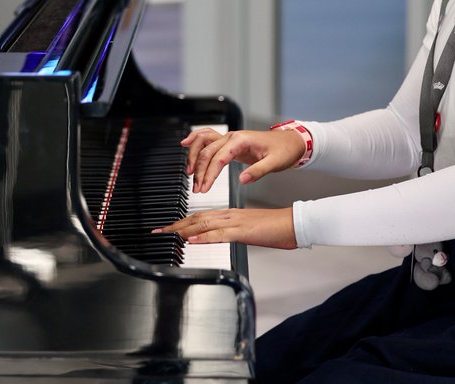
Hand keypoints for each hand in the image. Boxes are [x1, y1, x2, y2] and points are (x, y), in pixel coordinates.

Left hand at [153, 207, 297, 249]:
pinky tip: (192, 240)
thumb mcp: (250, 230)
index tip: (170, 228)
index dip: (183, 222)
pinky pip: (219, 234)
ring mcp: (235, 222)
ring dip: (183, 230)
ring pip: (204, 224)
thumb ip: (234, 232)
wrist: (293, 223)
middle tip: (160, 231)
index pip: (201, 216)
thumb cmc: (276, 228)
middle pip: (197, 218)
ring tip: (169, 235)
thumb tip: (221, 238)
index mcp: (231, 214)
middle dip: (176, 225)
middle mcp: (230, 215)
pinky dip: (203, 237)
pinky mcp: (243, 231)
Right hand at [181, 127, 306, 193]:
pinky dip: (195, 140)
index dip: (209, 174)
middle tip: (197, 188)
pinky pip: (208, 138)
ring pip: (203, 142)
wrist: (290, 141)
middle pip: (207, 152)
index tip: (204, 188)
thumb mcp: (275, 163)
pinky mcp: (229, 142)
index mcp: (241, 140)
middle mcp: (232, 136)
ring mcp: (229, 137)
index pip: (218, 158)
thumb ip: (257, 171)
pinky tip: (186, 144)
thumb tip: (242, 180)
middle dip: (199, 171)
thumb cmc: (284, 150)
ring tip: (189, 173)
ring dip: (194, 156)